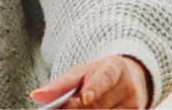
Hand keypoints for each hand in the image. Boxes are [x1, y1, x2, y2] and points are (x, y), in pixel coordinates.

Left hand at [31, 55, 151, 108]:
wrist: (126, 81)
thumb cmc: (95, 77)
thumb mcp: (79, 74)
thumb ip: (59, 86)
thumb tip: (36, 96)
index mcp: (114, 67)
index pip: (104, 77)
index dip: (94, 88)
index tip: (84, 98)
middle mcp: (128, 87)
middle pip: (101, 105)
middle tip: (64, 109)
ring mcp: (135, 106)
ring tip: (70, 109)